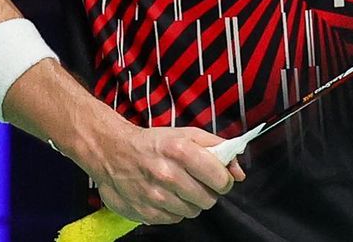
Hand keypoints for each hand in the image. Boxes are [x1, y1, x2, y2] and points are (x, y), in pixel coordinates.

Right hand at [90, 123, 245, 226]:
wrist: (113, 153)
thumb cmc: (154, 143)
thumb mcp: (186, 135)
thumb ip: (217, 148)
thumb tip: (239, 172)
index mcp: (182, 150)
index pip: (220, 178)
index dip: (225, 180)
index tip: (221, 178)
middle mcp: (169, 175)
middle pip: (209, 199)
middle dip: (208, 191)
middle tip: (198, 181)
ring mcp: (157, 196)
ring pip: (193, 211)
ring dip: (191, 201)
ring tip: (180, 187)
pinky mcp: (147, 212)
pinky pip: (175, 219)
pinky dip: (174, 209)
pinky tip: (166, 195)